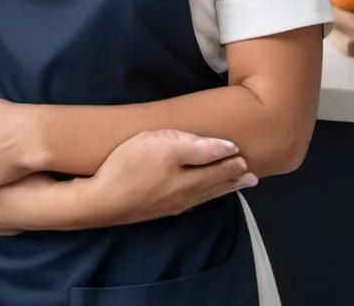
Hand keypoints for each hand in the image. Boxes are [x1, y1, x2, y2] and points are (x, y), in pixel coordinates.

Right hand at [82, 129, 256, 227]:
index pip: (219, 170)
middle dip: (233, 180)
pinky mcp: (155, 208)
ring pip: (202, 196)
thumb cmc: (132, 165)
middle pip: (214, 186)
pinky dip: (202, 198)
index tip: (247, 157)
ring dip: (221, 190)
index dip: (233, 163)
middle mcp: (185, 195)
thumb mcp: (164, 146)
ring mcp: (170, 204)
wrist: (101, 200)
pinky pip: (189, 203)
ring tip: (235, 186)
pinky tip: (198, 199)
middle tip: (251, 177)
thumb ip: (198, 148)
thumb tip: (229, 148)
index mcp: (191, 178)